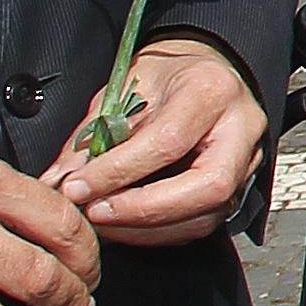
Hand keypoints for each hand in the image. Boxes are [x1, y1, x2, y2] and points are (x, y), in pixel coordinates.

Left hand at [54, 42, 267, 244]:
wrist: (202, 72)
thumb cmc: (167, 76)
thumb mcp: (125, 88)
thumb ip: (93, 134)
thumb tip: (58, 179)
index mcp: (211, 90)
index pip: (169, 141)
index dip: (119, 171)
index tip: (77, 186)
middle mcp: (241, 128)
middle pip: (206, 187)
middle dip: (144, 209)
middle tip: (96, 212)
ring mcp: (247, 162)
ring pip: (206, 215)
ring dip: (146, 228)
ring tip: (102, 221)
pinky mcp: (238, 188)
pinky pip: (202, 224)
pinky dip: (158, 232)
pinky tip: (125, 225)